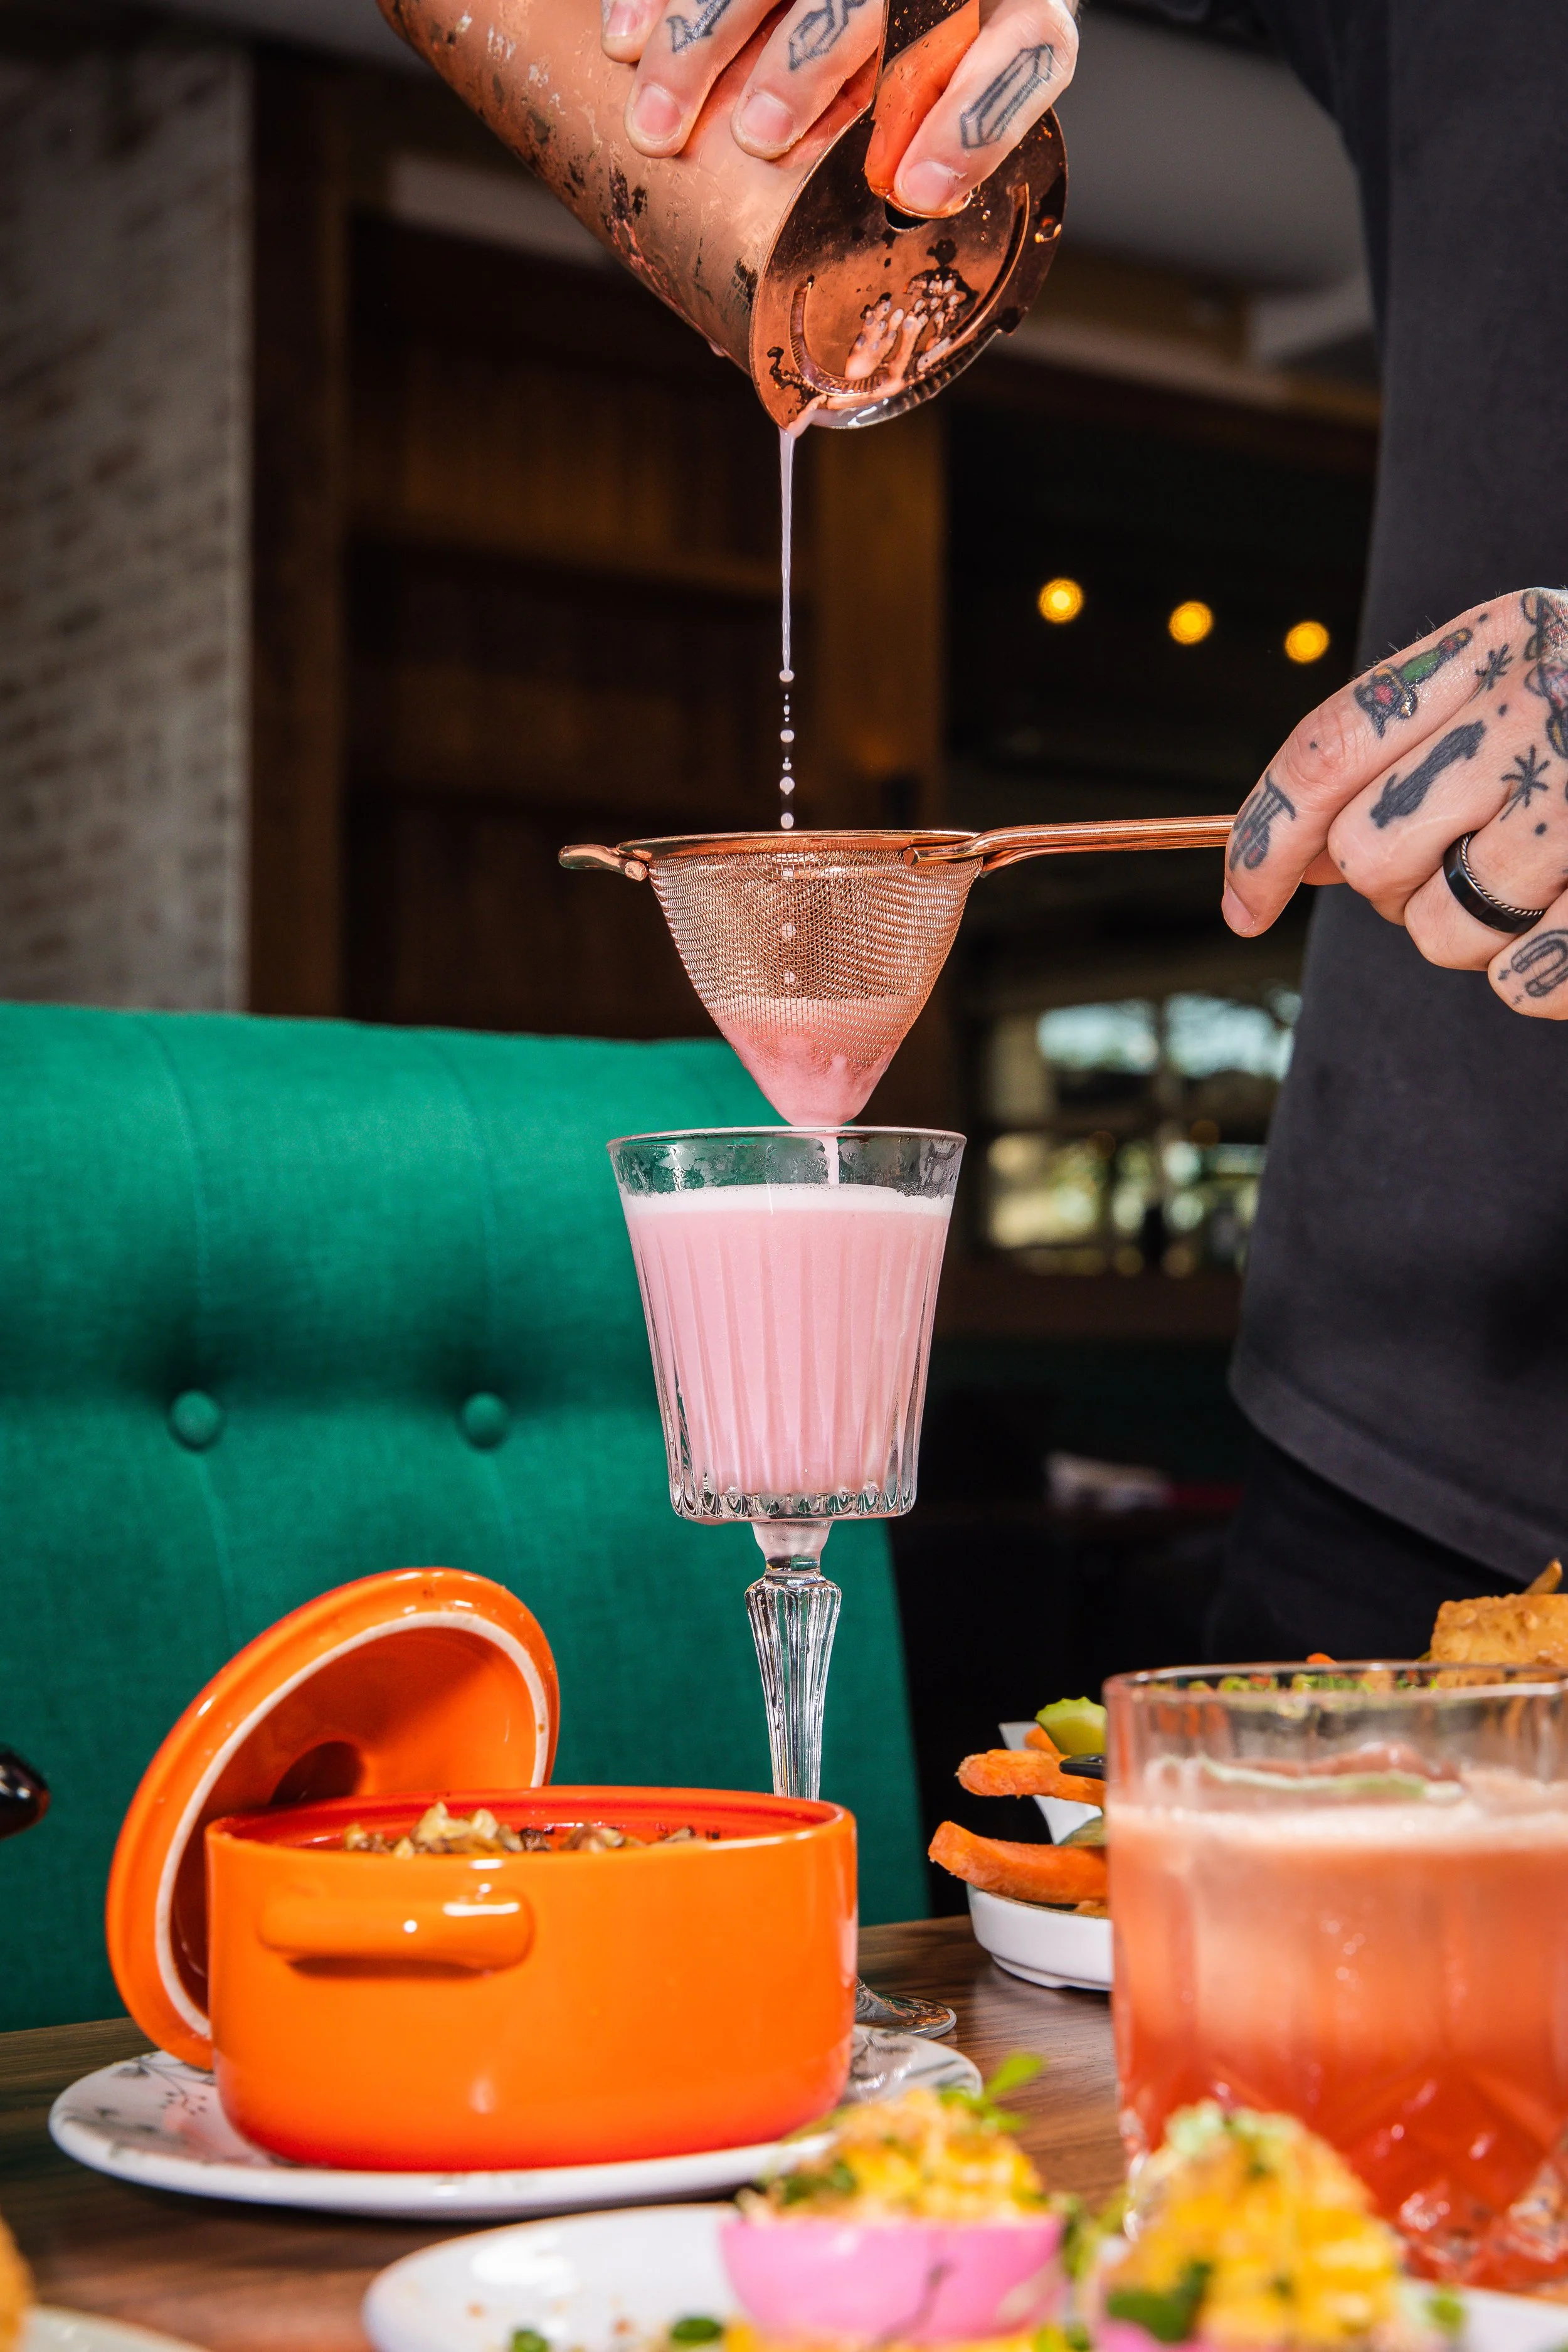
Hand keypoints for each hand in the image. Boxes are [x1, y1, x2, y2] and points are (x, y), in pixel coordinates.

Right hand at [603, 0, 1077, 219]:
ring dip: (709, 35)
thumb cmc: (909, 101)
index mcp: (1016, 25)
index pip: (1022, 57)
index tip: (915, 189)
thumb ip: (863, 227)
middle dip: (811, 63)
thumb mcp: (913, 155)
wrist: (910, 3)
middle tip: (758, 135)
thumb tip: (755, 343)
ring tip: (659, 122)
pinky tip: (621, 44)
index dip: (973, 122)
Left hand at [1222, 587, 1567, 1020]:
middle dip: (1395, 888)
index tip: (1242, 905)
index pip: (1324, 753)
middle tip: (1462, 865)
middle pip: (1371, 858)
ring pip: (1441, 935)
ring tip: (1548, 882)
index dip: (1262, 840)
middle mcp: (1542, 708)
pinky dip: (1540, 974)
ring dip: (1474, 933)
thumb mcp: (1526, 679)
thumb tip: (1295, 855)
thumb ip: (1413, 740)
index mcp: (1500, 640)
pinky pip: (1521, 982)